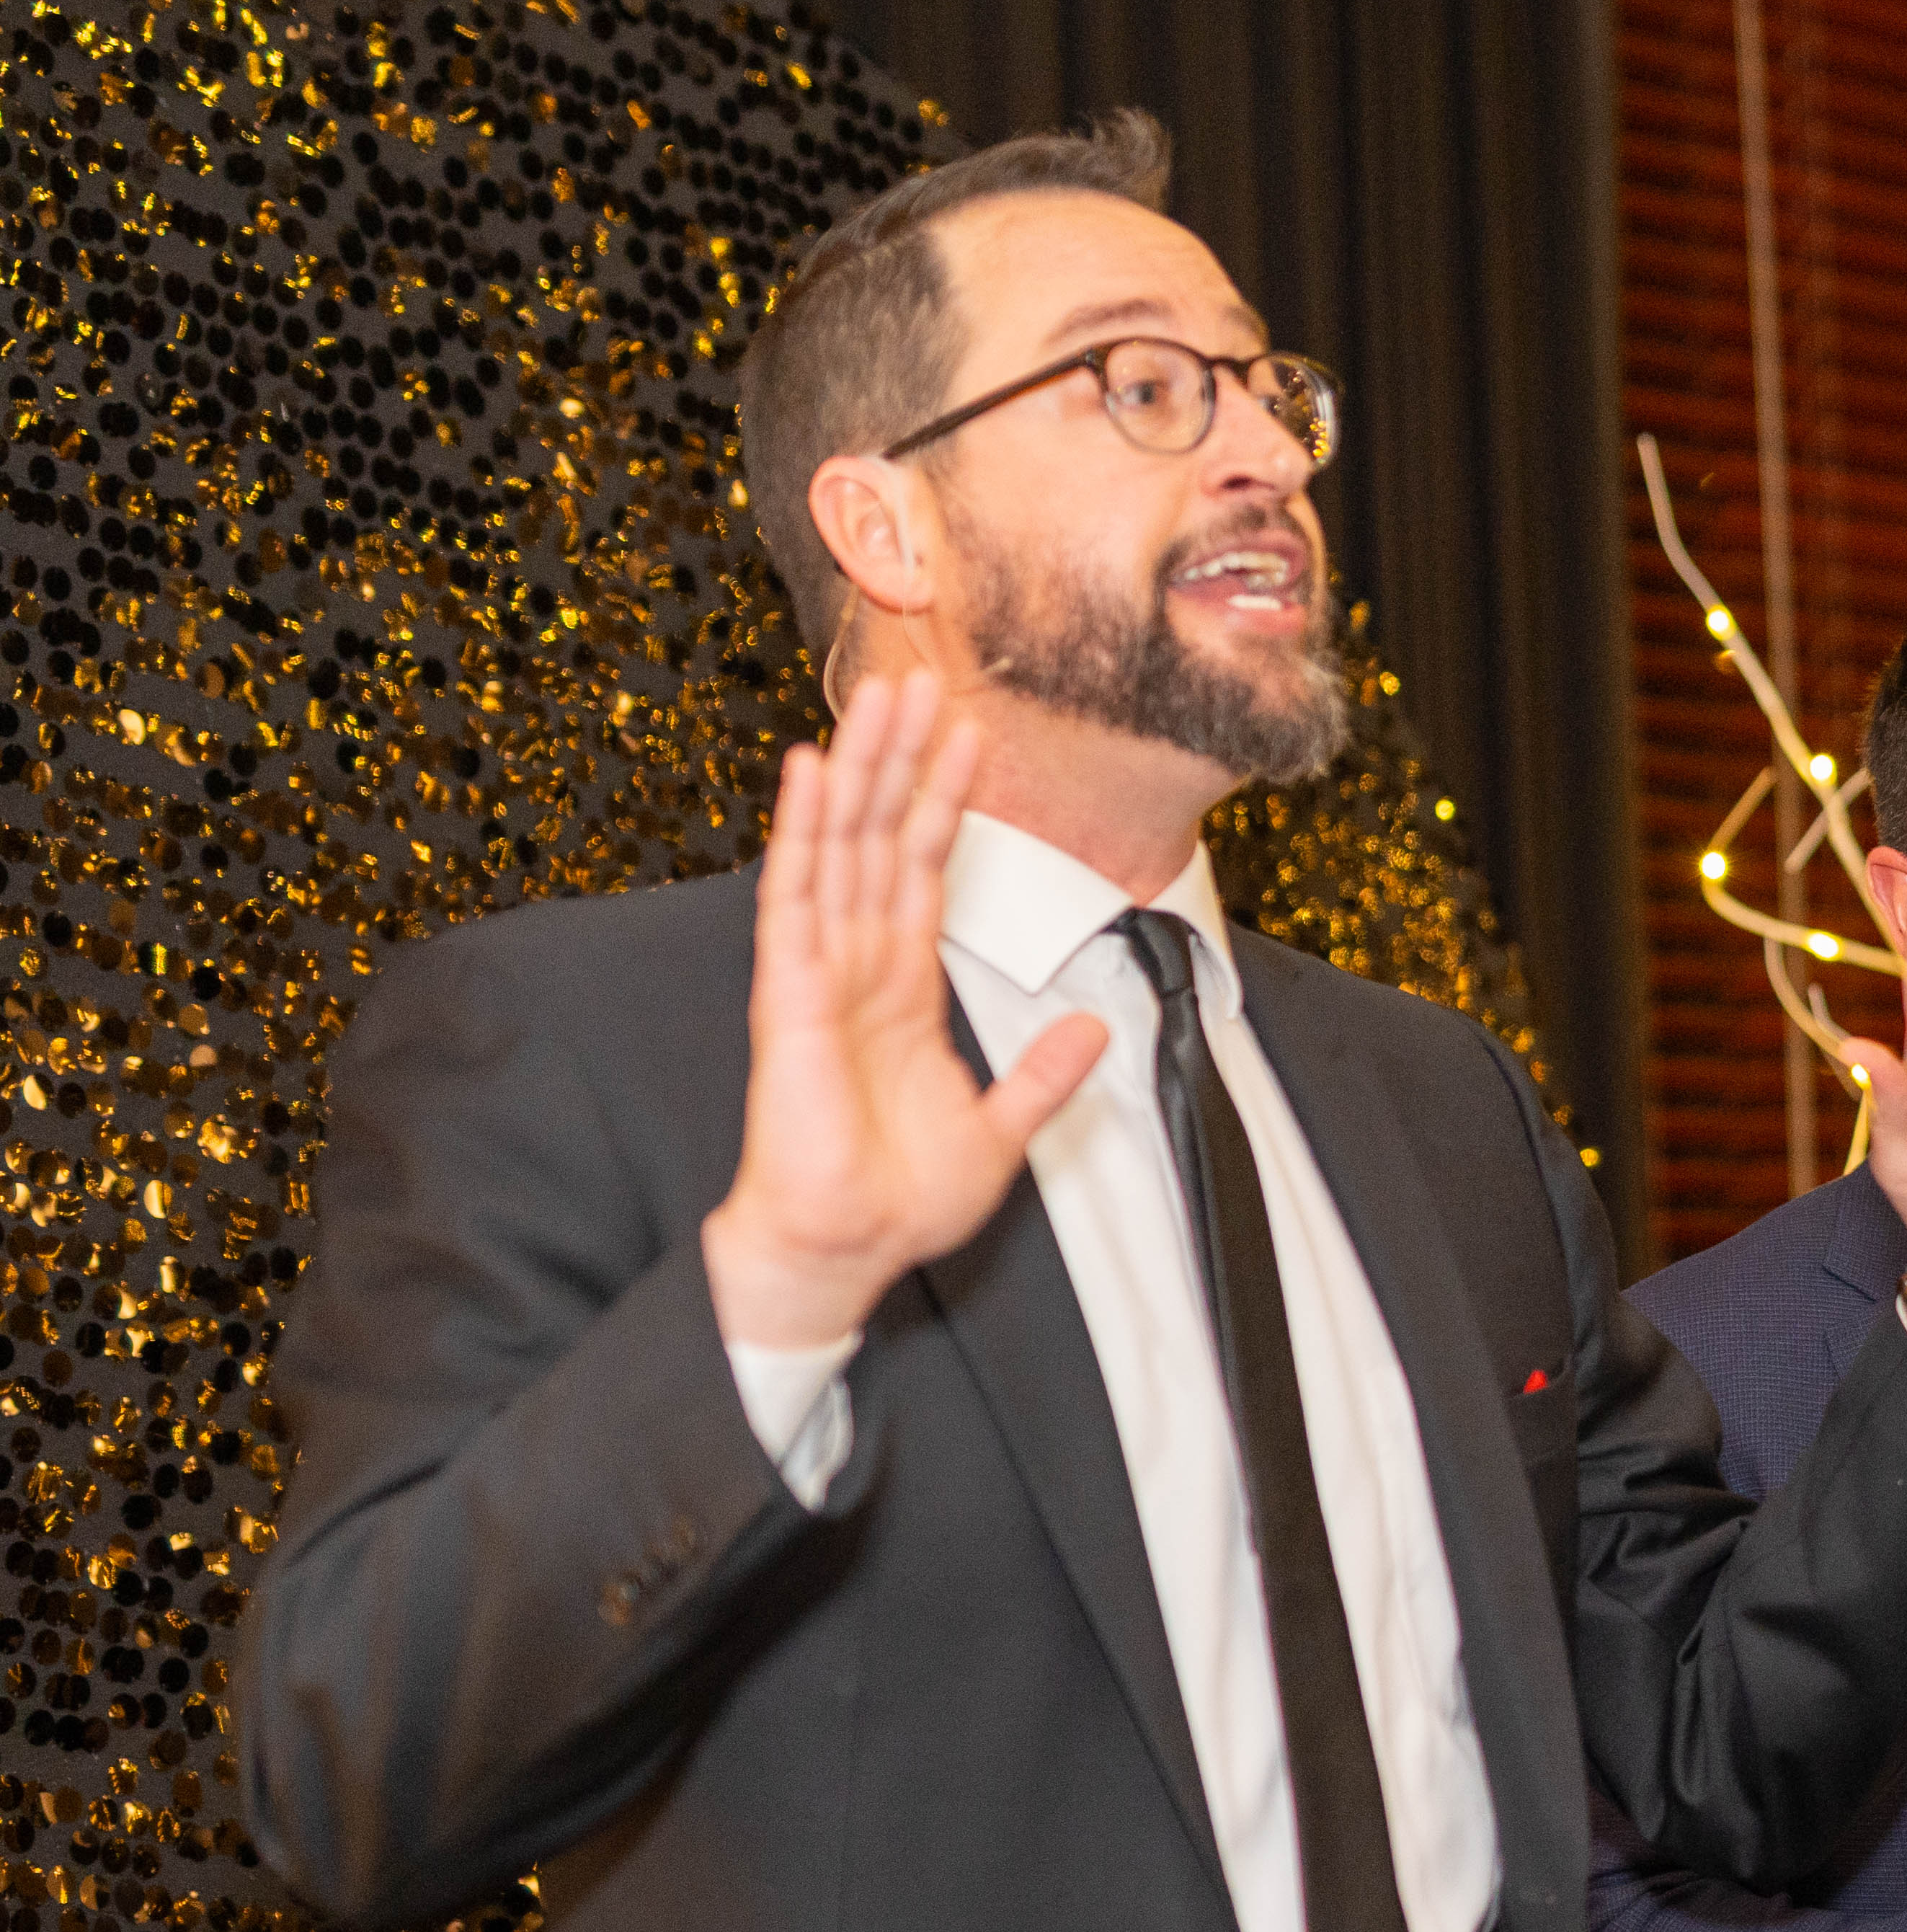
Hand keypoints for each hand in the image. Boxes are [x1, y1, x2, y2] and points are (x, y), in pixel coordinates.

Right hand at [698, 671, 1106, 1352]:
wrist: (843, 1250)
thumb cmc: (897, 1199)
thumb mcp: (999, 1130)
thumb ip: (1043, 1075)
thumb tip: (1093, 1031)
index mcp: (903, 991)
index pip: (927, 872)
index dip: (947, 805)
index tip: (971, 740)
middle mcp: (858, 967)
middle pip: (881, 838)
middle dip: (901, 760)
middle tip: (920, 681)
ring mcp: (820, 974)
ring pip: (841, 846)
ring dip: (858, 769)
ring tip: (875, 696)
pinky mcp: (789, 996)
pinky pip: (795, 898)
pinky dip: (803, 832)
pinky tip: (810, 773)